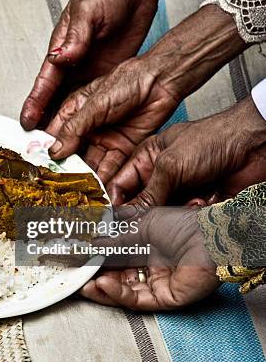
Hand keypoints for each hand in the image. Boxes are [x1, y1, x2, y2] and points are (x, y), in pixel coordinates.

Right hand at [20, 0, 165, 129]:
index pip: (45, 82)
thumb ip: (76, 36)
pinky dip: (88, 121)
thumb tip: (60, 57)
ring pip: (73, 106)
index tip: (26, 121)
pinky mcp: (107, 79)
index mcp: (62, 49)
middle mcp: (73, 65)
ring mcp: (90, 74)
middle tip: (39, 143)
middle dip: (46, 122)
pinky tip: (86, 135)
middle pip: (55, 99)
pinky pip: (94, 104)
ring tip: (61, 146)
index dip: (35, 103)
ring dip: (66, 126)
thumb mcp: (90, 11)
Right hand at [45, 4, 248, 182]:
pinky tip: (99, 188)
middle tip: (59, 183)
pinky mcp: (123, 149)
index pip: (55, 135)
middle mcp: (88, 127)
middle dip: (66, 168)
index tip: (41, 166)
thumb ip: (74, 128)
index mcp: (75, 111)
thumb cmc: (129, 81)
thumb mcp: (94, 104)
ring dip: (85, 176)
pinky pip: (111, 167)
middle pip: (72, 153)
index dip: (47, 150)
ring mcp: (105, 139)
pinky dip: (105, 179)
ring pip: (90, 163)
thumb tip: (55, 150)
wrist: (161, 83)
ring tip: (78, 189)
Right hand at [80, 207, 219, 310]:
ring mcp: (159, 283)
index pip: (116, 257)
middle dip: (95, 277)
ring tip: (85, 284)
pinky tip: (103, 285)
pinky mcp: (166, 299)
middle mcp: (152, 267)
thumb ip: (116, 239)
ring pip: (124, 292)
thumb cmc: (182, 223)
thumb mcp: (141, 225)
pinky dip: (118, 294)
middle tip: (76, 275)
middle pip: (118, 277)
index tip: (78, 258)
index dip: (97, 259)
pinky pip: (138, 299)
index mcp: (147, 247)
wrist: (210, 236)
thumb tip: (92, 244)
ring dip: (103, 289)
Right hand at [107, 98, 265, 206]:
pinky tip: (201, 202)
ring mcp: (179, 190)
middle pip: (140, 203)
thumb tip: (128, 214)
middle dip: (144, 212)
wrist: (255, 144)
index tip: (111, 221)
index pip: (119, 185)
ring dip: (171, 213)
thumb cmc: (213, 138)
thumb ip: (148, 192)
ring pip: (162, 214)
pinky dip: (191, 214)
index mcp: (146, 158)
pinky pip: (184, 218)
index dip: (113, 203)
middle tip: (143, 223)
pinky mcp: (197, 202)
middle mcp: (160, 176)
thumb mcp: (171, 165)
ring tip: (186, 202)